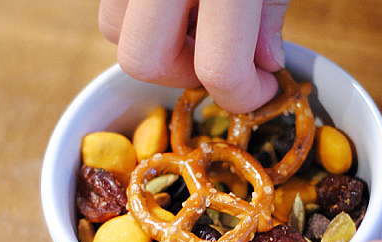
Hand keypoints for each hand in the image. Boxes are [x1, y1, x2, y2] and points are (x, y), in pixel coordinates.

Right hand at [98, 0, 288, 112]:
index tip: (264, 86)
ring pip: (113, 29)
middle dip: (182, 75)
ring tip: (196, 23)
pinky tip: (177, 3)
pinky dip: (142, 15)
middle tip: (218, 61)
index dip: (246, 93)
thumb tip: (264, 64)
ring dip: (156, 44)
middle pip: (142, 60)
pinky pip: (112, 2)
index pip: (219, 69)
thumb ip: (269, 12)